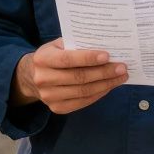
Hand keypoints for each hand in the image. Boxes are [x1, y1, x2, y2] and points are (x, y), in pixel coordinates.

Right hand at [11, 39, 127, 114]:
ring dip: (106, 84)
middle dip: (104, 72)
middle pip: (78, 77)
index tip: (107, 56)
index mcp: (42, 59)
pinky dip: (99, 94)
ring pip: (83, 92)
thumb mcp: (58, 45)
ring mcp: (49, 96)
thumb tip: (105, 47)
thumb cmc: (52, 56)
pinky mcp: (57, 108)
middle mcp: (43, 79)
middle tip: (122, 68)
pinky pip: (83, 102)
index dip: (88, 58)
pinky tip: (109, 86)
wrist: (32, 76)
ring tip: (120, 77)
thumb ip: (76, 46)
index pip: (67, 60)